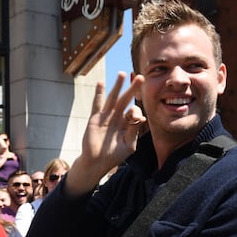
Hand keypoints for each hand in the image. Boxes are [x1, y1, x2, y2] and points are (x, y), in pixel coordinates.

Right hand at [65, 72, 145, 194]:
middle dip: (133, 89)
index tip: (135, 117)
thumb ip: (134, 132)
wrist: (97, 162)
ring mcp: (106, 117)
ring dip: (117, 86)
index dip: (136, 112)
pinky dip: (98, 93)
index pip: (134, 112)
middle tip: (140, 77)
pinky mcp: (95, 118)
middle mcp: (117, 118)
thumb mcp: (129, 145)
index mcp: (127, 124)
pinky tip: (100, 83)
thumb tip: (142, 118)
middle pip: (126, 100)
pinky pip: (97, 104)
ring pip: (113, 98)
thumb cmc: (114, 156)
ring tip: (122, 74)